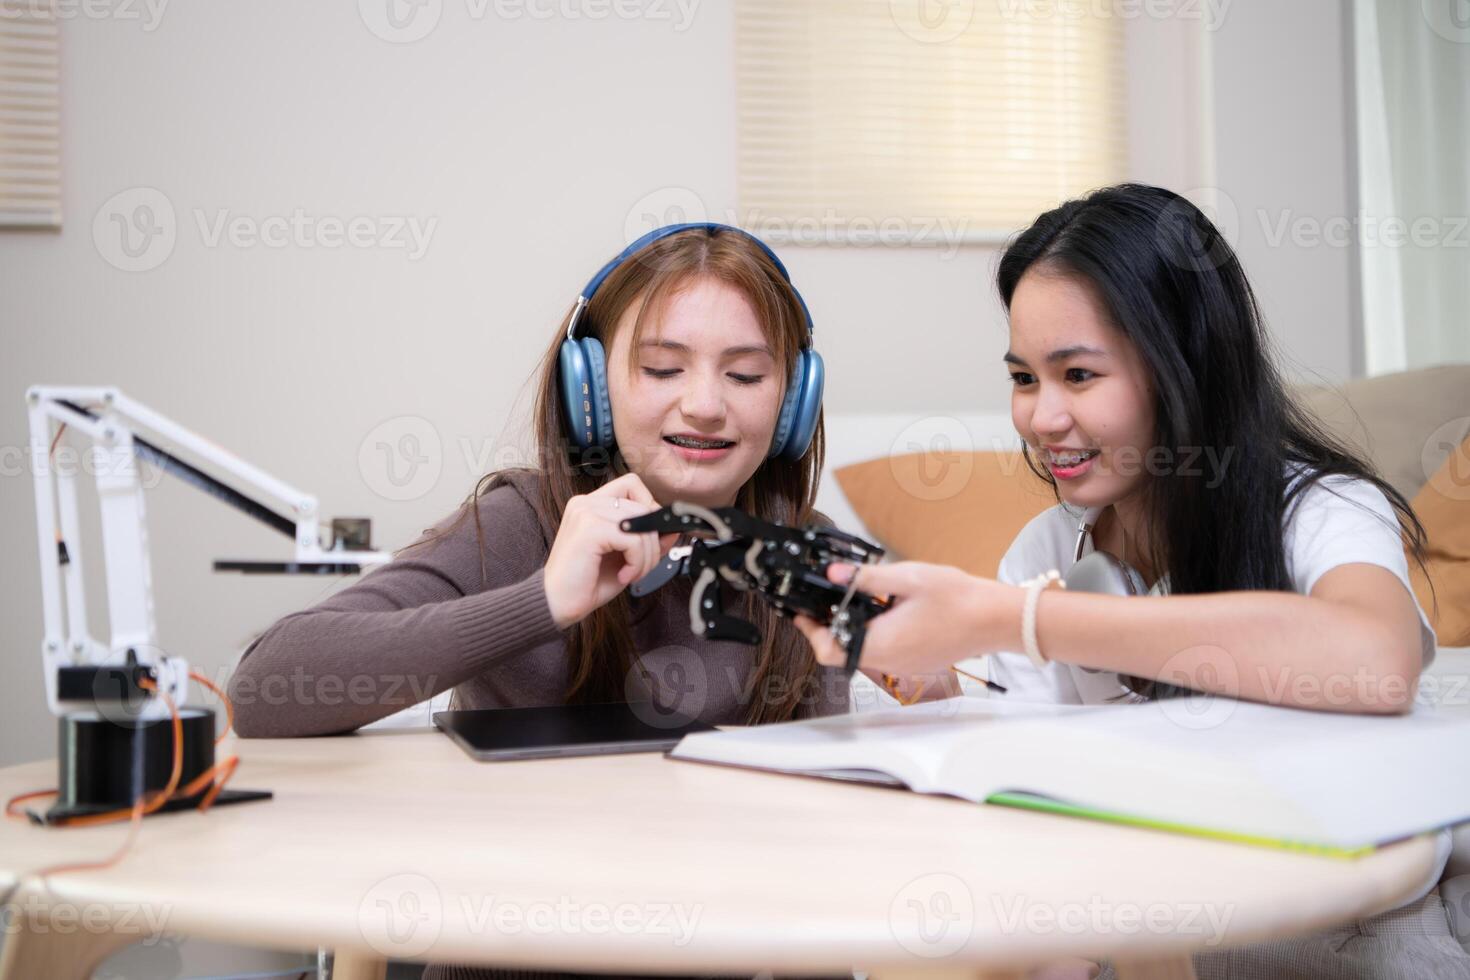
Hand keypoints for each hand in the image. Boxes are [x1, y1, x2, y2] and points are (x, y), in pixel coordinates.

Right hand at [543, 473, 678, 628]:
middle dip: (653, 542)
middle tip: (641, 567)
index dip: (650, 508)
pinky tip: (623, 575)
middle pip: (642, 506)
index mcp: (592, 505)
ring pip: (641, 523)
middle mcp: (586, 503)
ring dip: (646, 556)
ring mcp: (586, 513)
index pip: (632, 485)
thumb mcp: (625, 557)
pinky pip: (632, 539)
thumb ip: (646, 540)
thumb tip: (673, 529)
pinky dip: (637, 561)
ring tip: (632, 573)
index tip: (650, 539)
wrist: (555, 604)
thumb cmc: (586, 582)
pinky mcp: (589, 529)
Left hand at [792, 561, 1024, 675]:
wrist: (998, 619)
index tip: (802, 612)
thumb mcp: (908, 578)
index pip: (829, 650)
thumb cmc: (959, 599)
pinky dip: (875, 635)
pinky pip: (885, 653)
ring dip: (854, 630)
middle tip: (826, 602)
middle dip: (830, 629)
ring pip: (864, 652)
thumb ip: (866, 577)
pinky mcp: (918, 662)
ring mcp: (905, 665)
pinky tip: (886, 611)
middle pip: (844, 653)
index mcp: (882, 644)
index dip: (810, 632)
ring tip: (856, 601)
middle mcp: (890, 661)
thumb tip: (833, 573)